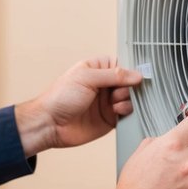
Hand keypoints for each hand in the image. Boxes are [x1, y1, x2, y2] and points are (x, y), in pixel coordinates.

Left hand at [15, 58, 141, 156]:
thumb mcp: (87, 78)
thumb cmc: (60, 97)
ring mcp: (108, 102)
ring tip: (114, 104)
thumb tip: (137, 74)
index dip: (131, 70)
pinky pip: (127, 114)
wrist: (50, 124)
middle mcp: (105, 84)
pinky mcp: (110, 118)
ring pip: (131, 99)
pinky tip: (116, 112)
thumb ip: (114, 75)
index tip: (137, 75)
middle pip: (130, 83)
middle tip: (120, 91)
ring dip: (128, 100)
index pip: (123, 64)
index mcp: (98, 68)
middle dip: (130, 87)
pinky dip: (127, 113)